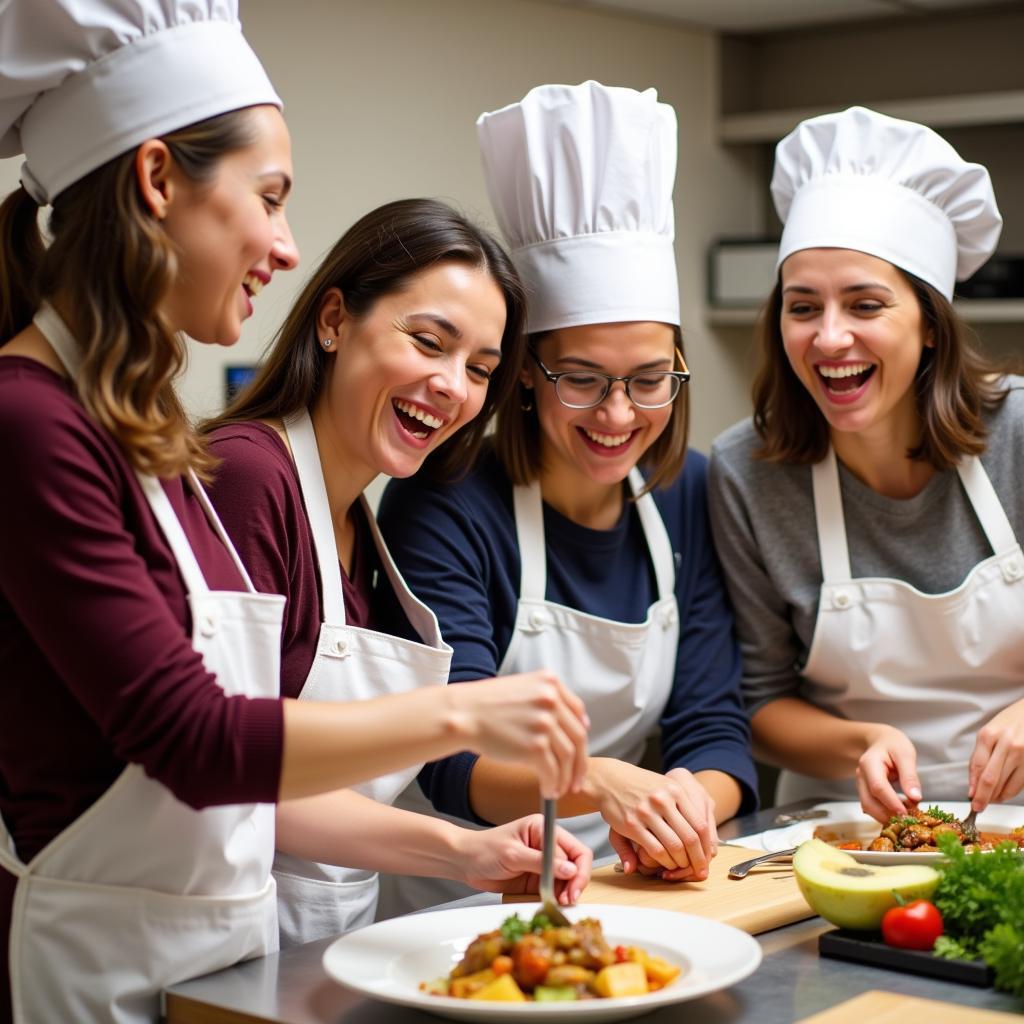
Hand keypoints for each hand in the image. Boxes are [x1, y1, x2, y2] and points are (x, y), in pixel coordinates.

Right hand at [449, 672, 588, 799]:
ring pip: (568, 756)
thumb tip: (572, 726)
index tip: (580, 750)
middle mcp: (551, 699)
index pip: (578, 711)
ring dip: (565, 777)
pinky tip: (547, 791)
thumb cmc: (486, 705)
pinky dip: (552, 784)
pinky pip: (552, 771)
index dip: (581, 734)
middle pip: (578, 736)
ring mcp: (545, 722)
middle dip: (579, 763)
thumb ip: (545, 700)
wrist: (462, 713)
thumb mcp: (521, 689)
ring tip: (558, 789)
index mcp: (550, 682)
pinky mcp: (535, 746)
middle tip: (576, 780)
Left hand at [456, 814, 592, 905]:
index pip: (575, 849)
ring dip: (565, 893)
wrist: (463, 862)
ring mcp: (542, 862)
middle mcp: (546, 844)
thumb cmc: (484, 850)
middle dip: (574, 884)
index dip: (579, 870)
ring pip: (566, 879)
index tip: (573, 888)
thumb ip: (542, 863)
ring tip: (558, 904)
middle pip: (574, 865)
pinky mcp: (536, 877)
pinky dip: (554, 897)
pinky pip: (553, 888)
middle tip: (567, 901)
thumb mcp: (513, 855)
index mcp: (543, 829)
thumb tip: (570, 870)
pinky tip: (550, 903)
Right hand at [591, 760, 716, 878]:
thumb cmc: (641, 786)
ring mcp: (646, 812)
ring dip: (681, 863)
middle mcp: (662, 800)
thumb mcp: (665, 789)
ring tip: (681, 867)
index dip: (706, 846)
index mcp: (675, 790)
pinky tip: (666, 863)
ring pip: (674, 846)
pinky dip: (664, 861)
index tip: (708, 859)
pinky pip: (655, 849)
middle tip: (699, 871)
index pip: (700, 825)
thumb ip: (685, 811)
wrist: (609, 779)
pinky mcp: (632, 824)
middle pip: (690, 838)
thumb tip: (704, 842)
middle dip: (697, 860)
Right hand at [856, 724, 921, 821]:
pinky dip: (885, 813)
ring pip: (868, 807)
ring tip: (908, 816)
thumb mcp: (906, 754)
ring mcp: (861, 785)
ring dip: (887, 816)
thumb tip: (916, 798)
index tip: (907, 815)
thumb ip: (910, 776)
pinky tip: (901, 811)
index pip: (878, 787)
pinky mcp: (865, 792)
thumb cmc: (893, 745)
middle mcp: (861, 776)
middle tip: (909, 821)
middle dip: (887, 815)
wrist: (881, 741)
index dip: (891, 803)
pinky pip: (872, 806)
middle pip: (868, 802)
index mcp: (869, 763)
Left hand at [968, 698, 1023, 809]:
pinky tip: (1005, 793)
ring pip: (1007, 784)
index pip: (977, 767)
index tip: (970, 798)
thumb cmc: (1010, 721)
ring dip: (997, 797)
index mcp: (989, 735)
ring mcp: (1022, 753)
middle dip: (982, 797)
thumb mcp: (990, 732)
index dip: (973, 786)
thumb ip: (980, 755)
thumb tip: (973, 783)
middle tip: (978, 807)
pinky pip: (1021, 783)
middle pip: (990, 778)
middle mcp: (1006, 744)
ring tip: (991, 800)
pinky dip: (1011, 792)